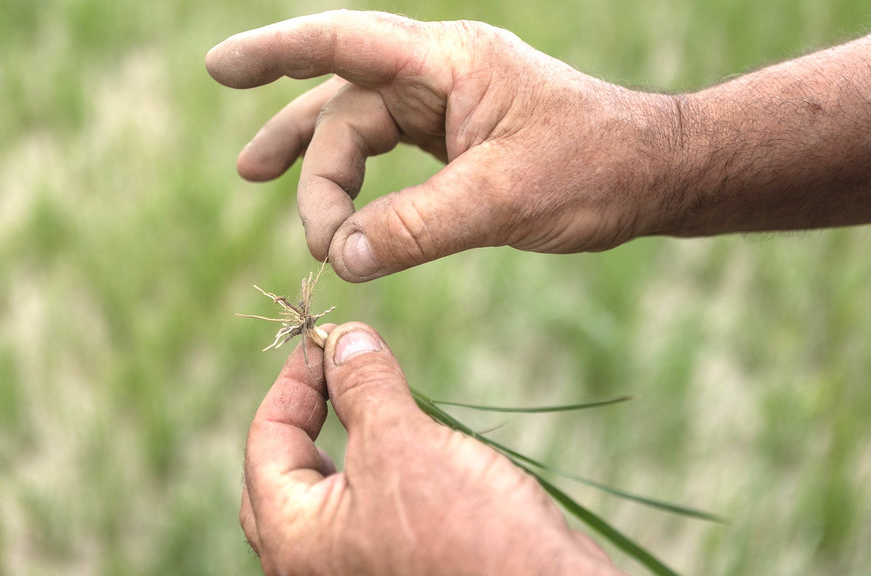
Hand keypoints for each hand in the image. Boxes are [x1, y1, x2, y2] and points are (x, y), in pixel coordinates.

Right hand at [206, 11, 677, 281]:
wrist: (653, 172)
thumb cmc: (596, 170)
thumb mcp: (503, 201)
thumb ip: (417, 228)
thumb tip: (342, 257)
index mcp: (448, 63)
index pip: (344, 43)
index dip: (276, 51)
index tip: (217, 68)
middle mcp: (438, 72)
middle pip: (344, 108)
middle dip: (314, 169)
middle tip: (316, 242)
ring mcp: (445, 101)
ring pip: (357, 125)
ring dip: (316, 164)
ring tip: (254, 178)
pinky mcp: (454, 134)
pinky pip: (386, 149)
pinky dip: (357, 178)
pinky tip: (339, 205)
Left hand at [241, 322, 621, 575]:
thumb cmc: (466, 532)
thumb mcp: (403, 444)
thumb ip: (362, 388)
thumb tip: (343, 339)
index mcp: (293, 538)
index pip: (265, 440)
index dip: (294, 381)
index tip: (327, 339)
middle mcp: (313, 562)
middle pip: (287, 470)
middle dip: (310, 412)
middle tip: (340, 366)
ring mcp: (355, 567)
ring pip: (331, 490)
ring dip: (350, 437)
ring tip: (378, 394)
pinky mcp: (398, 567)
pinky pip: (369, 510)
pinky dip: (380, 466)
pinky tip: (411, 443)